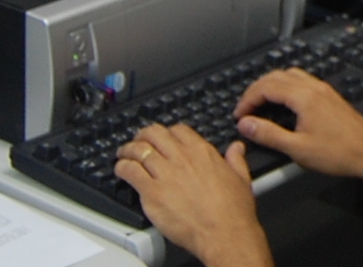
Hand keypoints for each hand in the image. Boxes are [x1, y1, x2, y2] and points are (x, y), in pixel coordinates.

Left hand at [114, 124, 271, 266]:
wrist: (223, 233)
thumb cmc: (232, 211)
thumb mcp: (241, 178)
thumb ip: (236, 159)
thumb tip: (236, 148)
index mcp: (202, 152)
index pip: (178, 130)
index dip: (167, 132)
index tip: (163, 138)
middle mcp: (182, 158)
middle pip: (154, 134)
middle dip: (143, 135)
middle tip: (138, 141)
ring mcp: (165, 174)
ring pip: (138, 150)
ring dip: (128, 150)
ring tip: (123, 154)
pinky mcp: (152, 193)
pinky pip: (130, 172)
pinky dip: (122, 168)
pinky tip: (120, 170)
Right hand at [231, 68, 362, 180]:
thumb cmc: (338, 153)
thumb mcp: (297, 149)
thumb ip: (268, 135)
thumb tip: (246, 124)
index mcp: (305, 97)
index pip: (267, 87)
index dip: (248, 99)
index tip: (239, 115)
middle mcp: (314, 88)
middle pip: (277, 76)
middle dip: (256, 90)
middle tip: (245, 108)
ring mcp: (323, 90)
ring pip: (290, 75)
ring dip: (271, 85)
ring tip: (260, 104)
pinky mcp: (329, 96)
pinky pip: (302, 81)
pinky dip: (286, 87)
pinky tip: (283, 104)